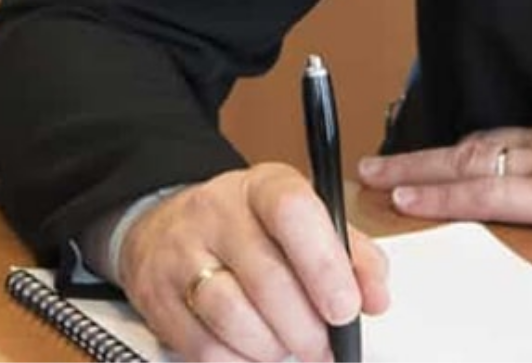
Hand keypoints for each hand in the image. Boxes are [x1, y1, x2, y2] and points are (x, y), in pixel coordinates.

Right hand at [119, 163, 391, 362]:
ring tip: (291, 348)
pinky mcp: (155, 299)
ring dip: (273, 347)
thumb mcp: (306, 221)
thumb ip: (351, 254)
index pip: (293, 210)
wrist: (168, 229)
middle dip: (306, 326)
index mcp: (263, 185)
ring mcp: (180, 255)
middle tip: (325, 345)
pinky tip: (256, 353)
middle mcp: (216, 213)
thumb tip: (376, 298)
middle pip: (266, 277)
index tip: (347, 308)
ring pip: (232, 316)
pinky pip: (202, 348)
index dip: (325, 264)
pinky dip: (240, 362)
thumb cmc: (252, 228)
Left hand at [356, 107, 531, 246]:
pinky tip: (413, 195)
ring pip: (469, 161)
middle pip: (478, 141)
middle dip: (425, 153)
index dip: (467, 147)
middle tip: (377, 161)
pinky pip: (488, 192)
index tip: (437, 153)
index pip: (513, 137)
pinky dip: (444, 191)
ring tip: (375, 177)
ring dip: (417, 169)